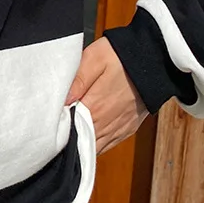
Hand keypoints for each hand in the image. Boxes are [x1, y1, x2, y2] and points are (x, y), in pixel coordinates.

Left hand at [65, 37, 147, 154]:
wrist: (155, 58)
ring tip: (68, 138)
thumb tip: (63, 102)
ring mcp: (120, 127)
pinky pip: (109, 143)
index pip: (72, 128)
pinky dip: (97, 144)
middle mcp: (108, 122)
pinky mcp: (129, 127)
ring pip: (96, 146)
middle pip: (83, 141)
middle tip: (54, 134)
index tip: (48, 126)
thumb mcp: (94, 59)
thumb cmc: (121, 55)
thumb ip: (77, 81)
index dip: (59, 129)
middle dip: (68, 139)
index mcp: (96, 107)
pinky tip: (87, 139)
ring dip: (82, 144)